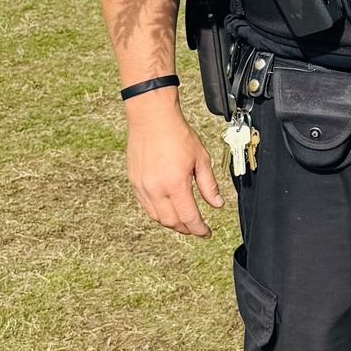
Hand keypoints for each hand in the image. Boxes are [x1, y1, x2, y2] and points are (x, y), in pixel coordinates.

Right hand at [125, 93, 223, 237]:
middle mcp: (156, 188)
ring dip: (171, 223)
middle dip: (186, 229)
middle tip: (197, 228)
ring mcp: (142, 186)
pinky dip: (158, 213)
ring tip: (184, 221)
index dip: (199, 229)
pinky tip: (167, 209)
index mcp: (175, 184)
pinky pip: (145, 206)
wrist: (152, 118)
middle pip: (171, 222)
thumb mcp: (201, 158)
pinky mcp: (134, 182)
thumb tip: (216, 204)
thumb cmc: (177, 134)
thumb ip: (208, 185)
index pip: (188, 217)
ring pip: (156, 217)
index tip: (206, 232)